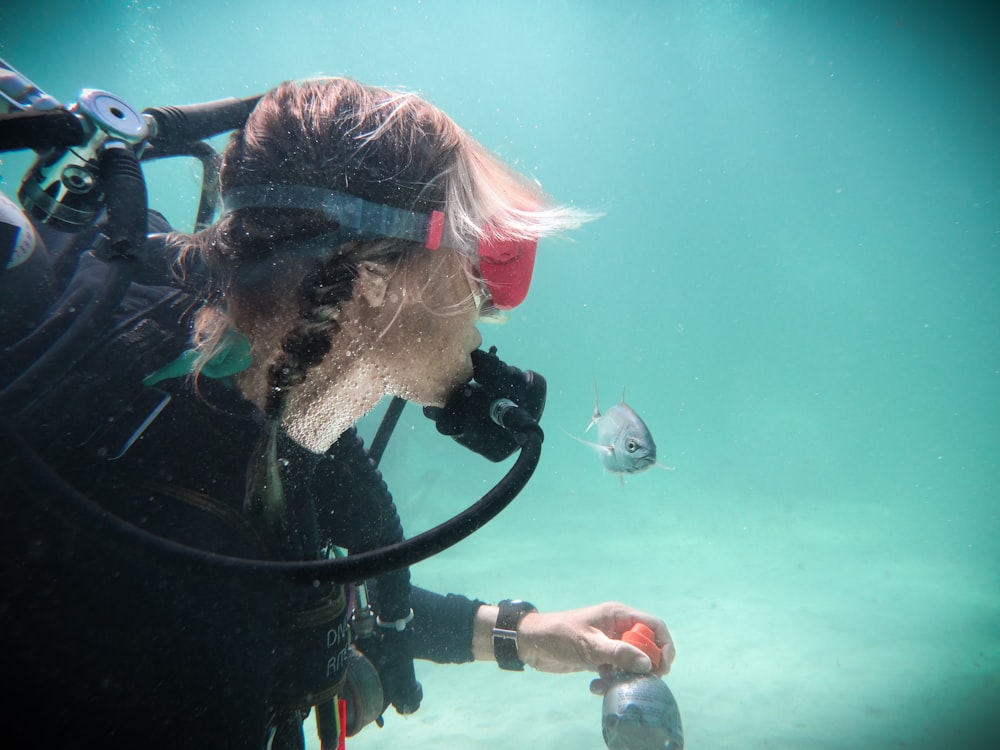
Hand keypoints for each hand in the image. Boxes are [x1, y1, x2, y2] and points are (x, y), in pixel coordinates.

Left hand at [476, 601, 674, 685]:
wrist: (532, 644)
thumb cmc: (559, 636)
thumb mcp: (589, 646)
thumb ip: (618, 654)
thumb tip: (648, 663)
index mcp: (618, 615)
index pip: (654, 625)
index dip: (664, 645)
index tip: (663, 667)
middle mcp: (617, 627)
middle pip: (646, 647)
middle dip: (644, 667)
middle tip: (638, 681)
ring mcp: (608, 643)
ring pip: (630, 662)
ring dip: (624, 677)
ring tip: (607, 684)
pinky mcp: (599, 657)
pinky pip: (615, 670)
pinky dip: (609, 680)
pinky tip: (594, 686)